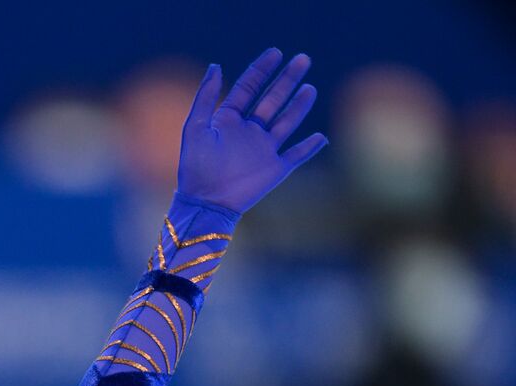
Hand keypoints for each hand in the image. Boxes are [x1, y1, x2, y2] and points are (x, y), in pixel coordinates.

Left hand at [177, 48, 327, 213]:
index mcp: (228, 120)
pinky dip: (309, 147)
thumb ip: (205, 97)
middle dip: (287, 80)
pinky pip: (296, 155)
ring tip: (310, 88)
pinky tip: (321, 137)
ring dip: (299, 106)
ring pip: (286, 122)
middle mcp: (248, 132)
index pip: (248, 88)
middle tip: (303, 59)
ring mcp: (263, 150)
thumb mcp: (195, 127)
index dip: (261, 69)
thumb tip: (216, 66)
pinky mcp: (275, 169)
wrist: (206, 202)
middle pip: (272, 100)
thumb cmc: (196, 166)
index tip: (276, 52)